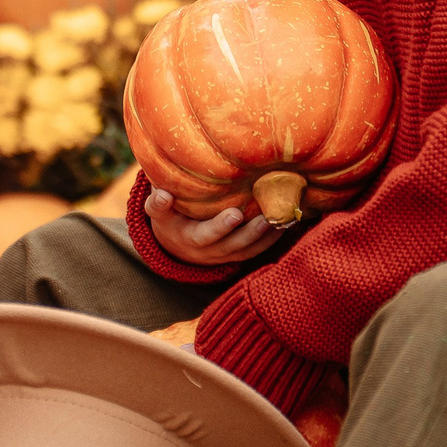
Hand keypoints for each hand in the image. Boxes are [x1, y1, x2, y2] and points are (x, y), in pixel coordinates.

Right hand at [145, 187, 274, 266]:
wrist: (177, 245)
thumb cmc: (170, 218)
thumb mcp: (158, 213)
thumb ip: (158, 203)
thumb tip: (162, 192)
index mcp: (190, 239)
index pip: (205, 235)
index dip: (220, 227)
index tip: (235, 214)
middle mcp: (210, 251)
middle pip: (233, 245)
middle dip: (251, 233)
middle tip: (267, 218)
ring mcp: (227, 254)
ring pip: (249, 249)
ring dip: (267, 236)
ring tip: (283, 219)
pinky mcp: (239, 254)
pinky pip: (258, 250)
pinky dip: (273, 239)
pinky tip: (288, 223)